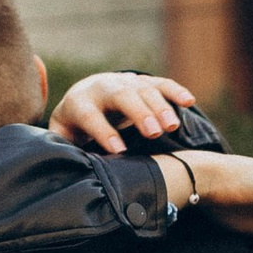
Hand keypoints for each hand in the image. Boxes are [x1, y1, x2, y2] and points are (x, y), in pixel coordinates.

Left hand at [51, 69, 198, 153]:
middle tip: (154, 132)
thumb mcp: (63, 137)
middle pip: (121, 96)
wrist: (83, 94)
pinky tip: (190, 102)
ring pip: (143, 89)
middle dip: (138, 113)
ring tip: (172, 127)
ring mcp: (123, 82)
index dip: (104, 132)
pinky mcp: (141, 81)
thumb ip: (63, 150)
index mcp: (78, 103)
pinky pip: (160, 83)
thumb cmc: (73, 127)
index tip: (119, 150)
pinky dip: (175, 91)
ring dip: (159, 106)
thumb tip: (68, 171)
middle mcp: (101, 88)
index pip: (90, 116)